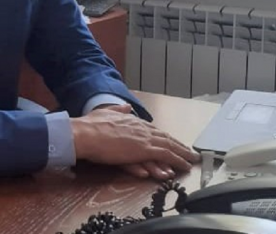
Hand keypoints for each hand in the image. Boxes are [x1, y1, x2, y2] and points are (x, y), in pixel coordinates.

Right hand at [70, 104, 199, 178]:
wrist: (84, 133)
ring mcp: (142, 139)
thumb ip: (116, 110)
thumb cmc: (89, 126)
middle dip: (179, 146)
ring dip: (181, 154)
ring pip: (168, 147)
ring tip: (191, 161)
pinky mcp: (142, 150)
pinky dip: (174, 161)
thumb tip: (125, 107)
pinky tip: (181, 167)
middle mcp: (140, 129)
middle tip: (190, 153)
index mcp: (132, 121)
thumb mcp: (104, 113)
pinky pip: (164, 156)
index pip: (154, 130)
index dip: (165, 137)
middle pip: (165, 138)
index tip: (174, 142)